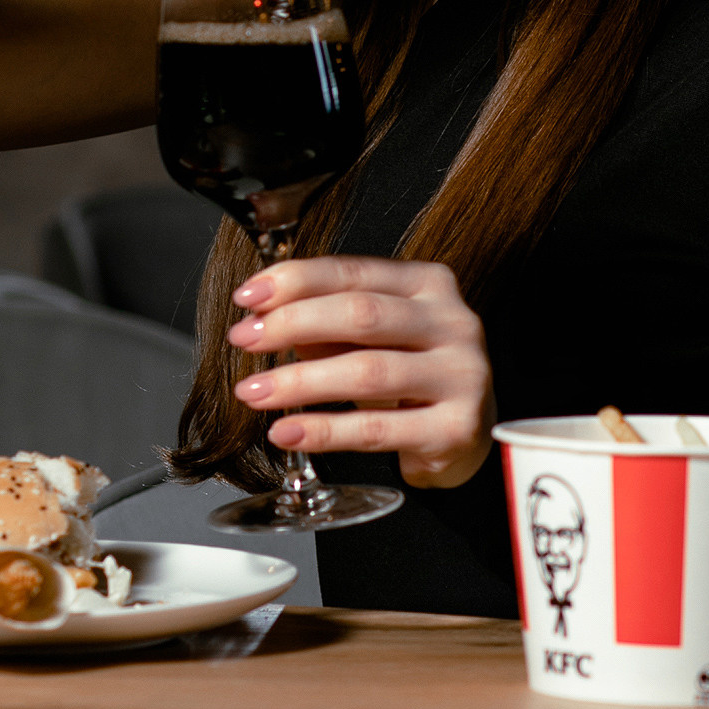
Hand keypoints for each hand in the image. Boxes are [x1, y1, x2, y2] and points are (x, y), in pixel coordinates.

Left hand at [227, 256, 496, 487]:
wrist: (464, 437)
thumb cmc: (411, 376)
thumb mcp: (373, 338)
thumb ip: (326, 322)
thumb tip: (261, 318)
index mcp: (430, 285)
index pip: (353, 272)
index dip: (295, 280)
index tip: (247, 297)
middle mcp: (454, 323)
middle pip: (361, 314)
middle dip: (292, 323)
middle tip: (244, 338)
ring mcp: (462, 375)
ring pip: (366, 371)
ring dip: (299, 382)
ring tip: (253, 391)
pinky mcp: (456, 428)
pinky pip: (376, 428)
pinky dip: (323, 431)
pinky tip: (287, 431)